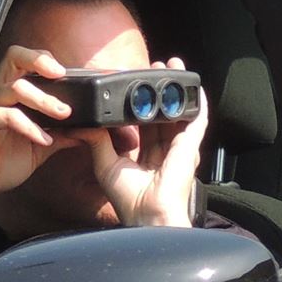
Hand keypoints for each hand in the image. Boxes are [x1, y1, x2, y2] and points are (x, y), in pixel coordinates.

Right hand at [0, 46, 72, 214]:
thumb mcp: (37, 148)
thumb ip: (60, 135)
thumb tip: (86, 131)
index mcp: (10, 96)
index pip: (25, 63)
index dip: (44, 60)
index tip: (68, 72)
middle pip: (14, 58)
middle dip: (39, 60)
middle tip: (61, 73)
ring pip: (15, 87)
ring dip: (44, 99)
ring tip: (64, 113)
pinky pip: (7, 115)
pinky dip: (30, 126)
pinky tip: (44, 139)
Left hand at [89, 59, 208, 227]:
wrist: (148, 215)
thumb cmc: (130, 200)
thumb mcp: (106, 165)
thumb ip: (97, 141)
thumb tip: (85, 124)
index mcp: (146, 157)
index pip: (143, 124)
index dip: (140, 105)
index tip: (134, 87)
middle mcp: (164, 151)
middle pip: (162, 114)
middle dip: (158, 91)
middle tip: (153, 67)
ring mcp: (179, 148)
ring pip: (178, 112)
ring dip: (175, 90)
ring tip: (171, 66)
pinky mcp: (190, 146)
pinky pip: (197, 121)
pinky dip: (197, 104)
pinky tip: (195, 88)